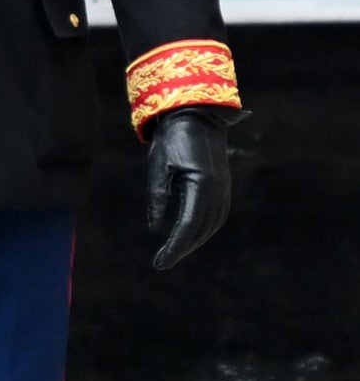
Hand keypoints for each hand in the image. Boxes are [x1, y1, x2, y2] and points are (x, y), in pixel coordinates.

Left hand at [146, 108, 230, 270]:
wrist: (196, 117)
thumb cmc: (172, 140)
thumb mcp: (158, 167)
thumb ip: (157, 197)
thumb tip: (155, 227)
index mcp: (200, 184)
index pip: (187, 225)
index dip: (174, 247)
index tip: (160, 263)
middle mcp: (217, 190)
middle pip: (201, 229)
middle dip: (182, 248)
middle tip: (162, 261)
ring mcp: (224, 189)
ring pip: (212, 225)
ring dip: (194, 241)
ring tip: (174, 252)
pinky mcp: (224, 187)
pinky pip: (216, 215)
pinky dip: (203, 229)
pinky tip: (189, 234)